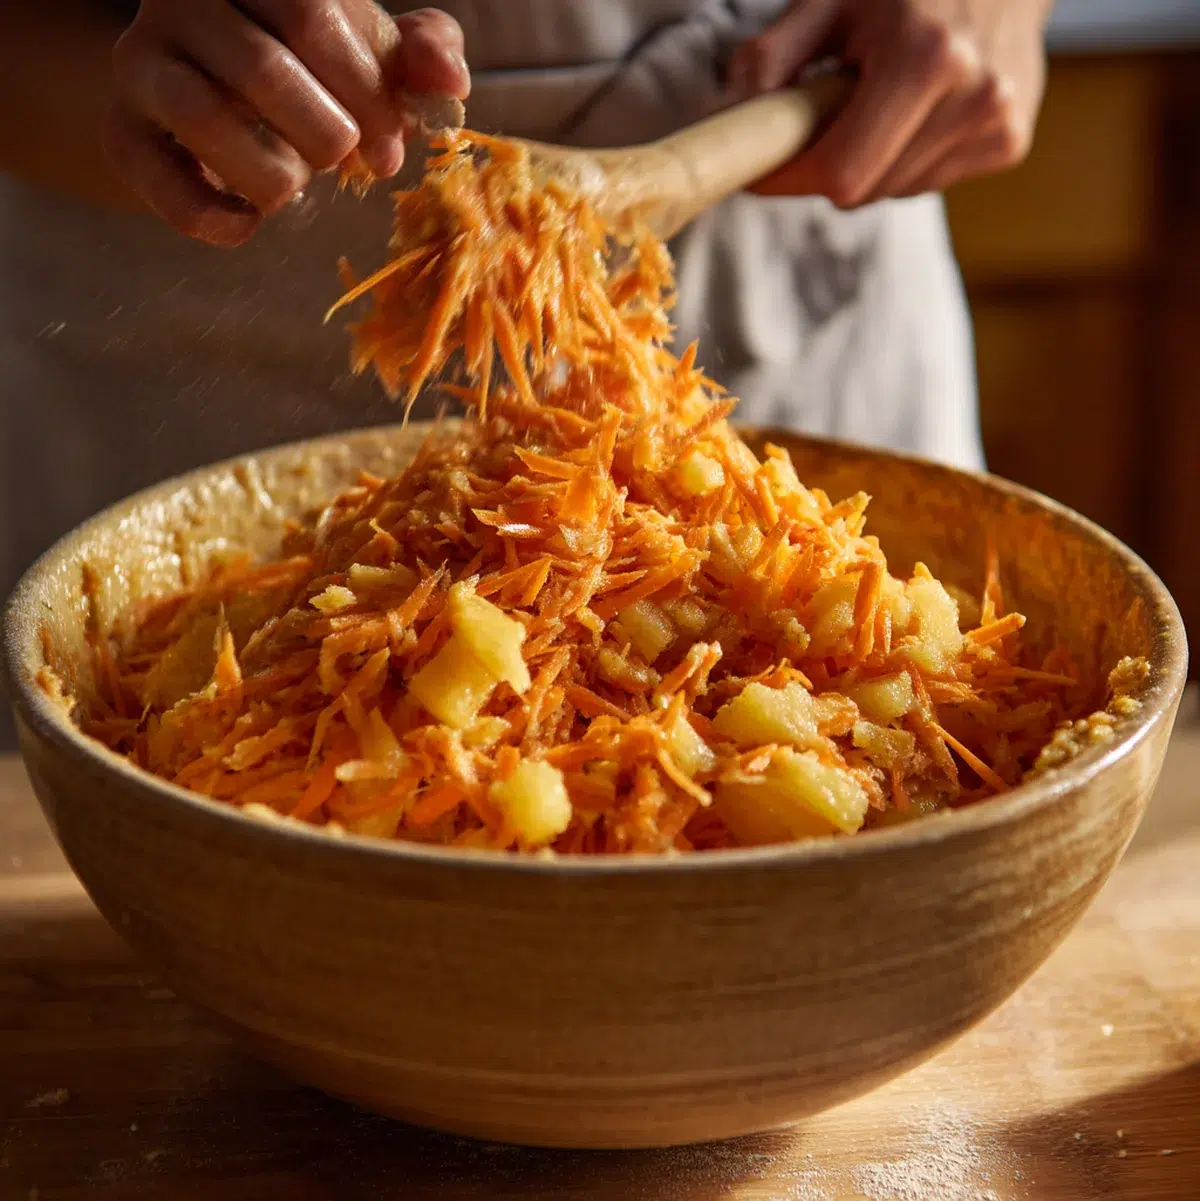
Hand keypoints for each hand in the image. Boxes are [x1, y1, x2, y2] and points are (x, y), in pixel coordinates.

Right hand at [105, 2, 469, 246]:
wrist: (223, 95)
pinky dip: (214, 219)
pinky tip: (248, 222)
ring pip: (202, 117)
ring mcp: (142, 65)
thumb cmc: (317, 70)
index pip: (313, 15)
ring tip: (294, 186)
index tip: (391, 149)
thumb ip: (423, 54)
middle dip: (326, 137)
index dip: (366, 92)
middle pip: (260, 67)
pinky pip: (159, 181)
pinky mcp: (122, 132)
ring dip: (272, 175)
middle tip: (345, 162)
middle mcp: (184, 4)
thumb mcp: (377, 53)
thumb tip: (449, 85)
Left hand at [729, 0, 1051, 204]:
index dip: (790, 178)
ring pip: (892, 193)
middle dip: (827, 169)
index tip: (759, 170)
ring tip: (877, 103)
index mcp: (926, 57)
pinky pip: (927, 183)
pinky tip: (917, 111)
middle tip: (819, 122)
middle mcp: (974, 97)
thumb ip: (774, 55)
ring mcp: (997, 124)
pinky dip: (906, 160)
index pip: (840, 171)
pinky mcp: (1009, 143)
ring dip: (868, 165)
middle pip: (862, 191)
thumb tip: (732, 115)